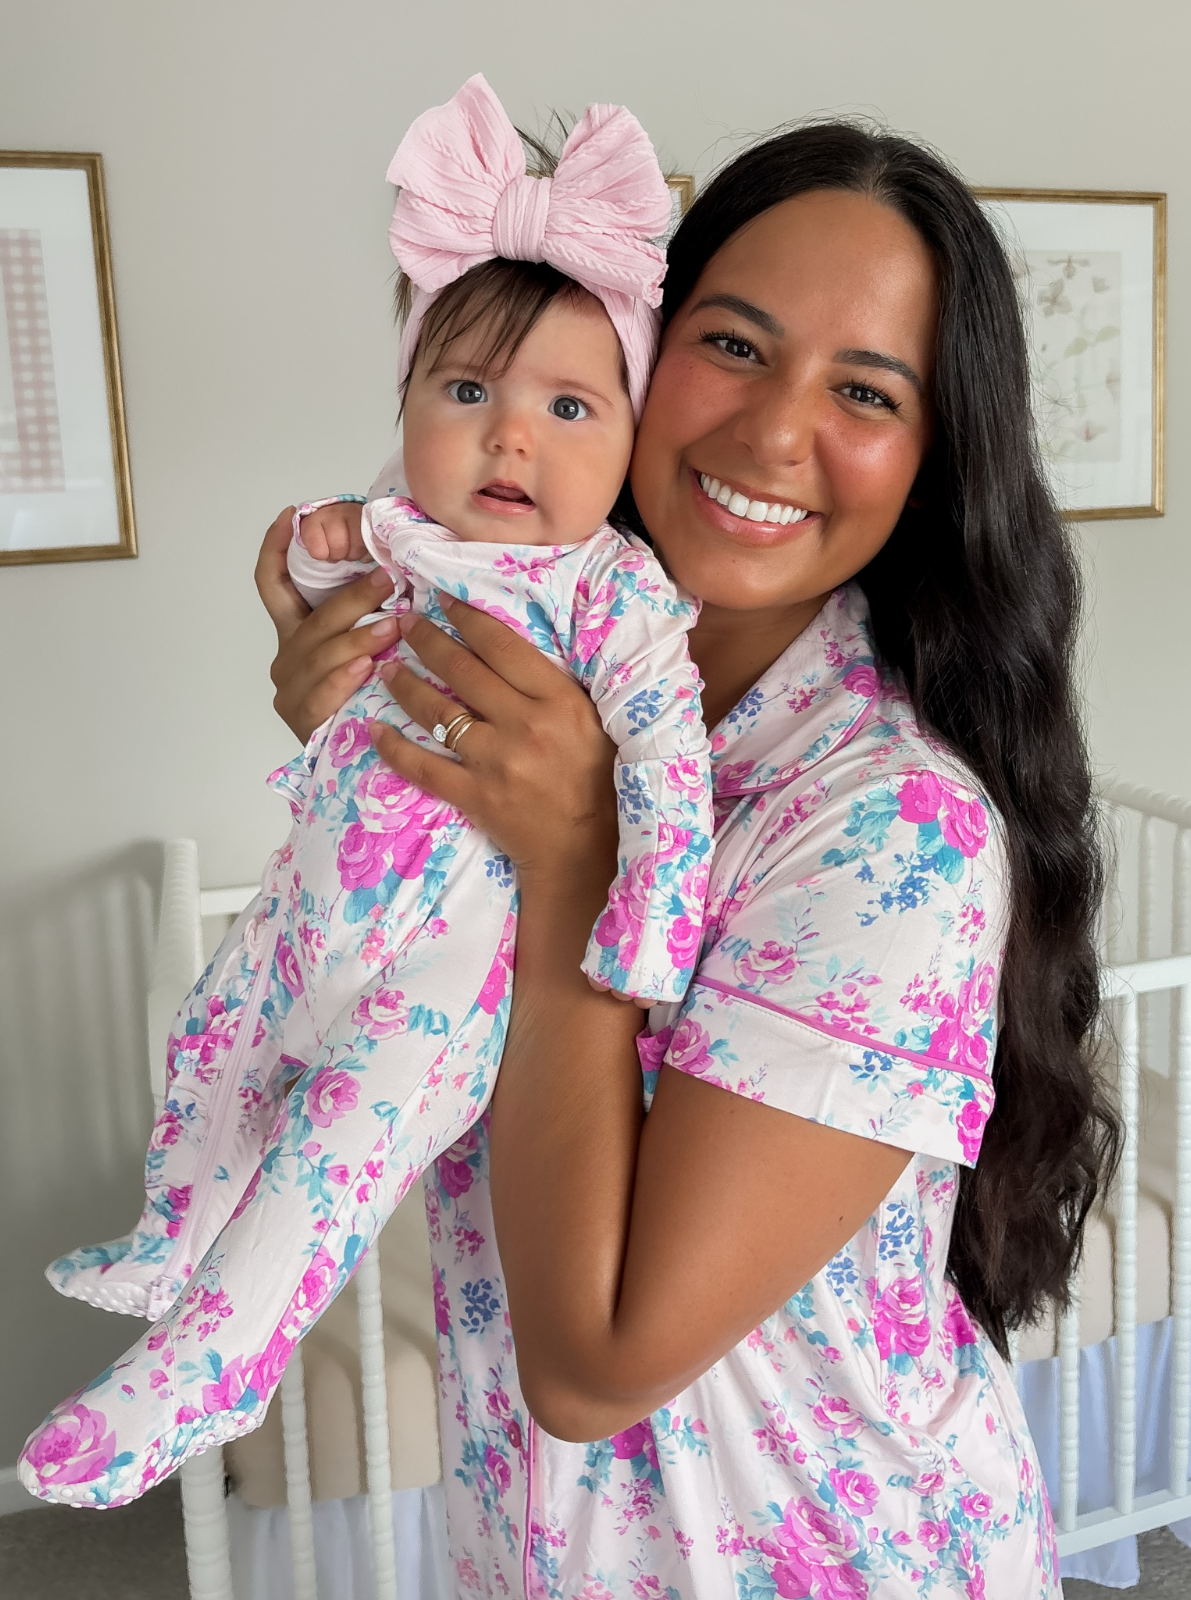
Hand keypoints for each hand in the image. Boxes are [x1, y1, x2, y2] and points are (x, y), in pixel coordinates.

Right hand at [255, 505, 396, 742]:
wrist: (352, 757)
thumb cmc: (363, 694)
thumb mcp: (362, 645)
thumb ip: (367, 613)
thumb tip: (395, 569)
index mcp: (295, 632)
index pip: (272, 583)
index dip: (276, 548)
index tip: (292, 516)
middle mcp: (288, 656)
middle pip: (314, 619)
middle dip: (353, 597)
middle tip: (389, 580)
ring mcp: (291, 689)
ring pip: (321, 655)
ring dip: (358, 638)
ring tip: (392, 626)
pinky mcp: (301, 720)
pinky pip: (321, 694)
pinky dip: (343, 678)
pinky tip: (366, 667)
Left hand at [370, 598, 617, 885]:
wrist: (583, 846)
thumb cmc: (593, 778)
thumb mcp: (590, 720)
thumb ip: (553, 686)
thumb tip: (506, 646)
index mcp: (559, 700)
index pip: (502, 645)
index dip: (466, 617)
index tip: (443, 600)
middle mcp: (526, 725)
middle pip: (463, 671)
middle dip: (427, 640)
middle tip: (404, 622)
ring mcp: (497, 761)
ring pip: (438, 712)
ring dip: (406, 685)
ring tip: (387, 667)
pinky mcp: (475, 795)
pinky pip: (424, 767)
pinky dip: (394, 749)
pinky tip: (373, 730)